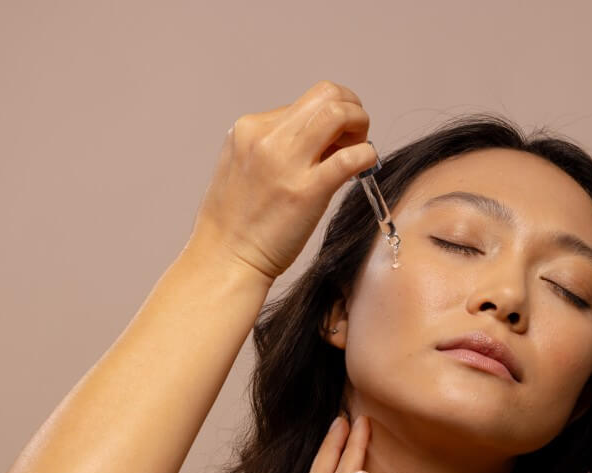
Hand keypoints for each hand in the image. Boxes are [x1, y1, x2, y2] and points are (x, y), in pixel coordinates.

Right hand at [189, 80, 377, 281]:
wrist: (224, 259)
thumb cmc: (238, 222)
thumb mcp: (245, 166)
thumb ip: (277, 146)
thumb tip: (322, 138)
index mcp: (250, 128)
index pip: (306, 101)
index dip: (330, 116)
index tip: (335, 141)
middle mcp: (266, 137)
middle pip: (327, 94)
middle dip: (352, 110)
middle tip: (354, 139)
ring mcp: (286, 163)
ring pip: (339, 112)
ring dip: (360, 126)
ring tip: (357, 153)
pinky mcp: (306, 191)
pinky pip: (351, 157)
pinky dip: (367, 156)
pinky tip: (364, 169)